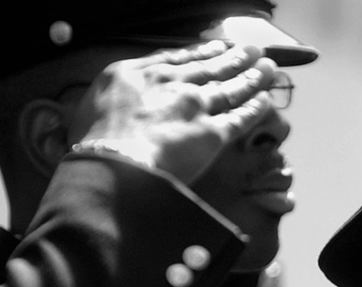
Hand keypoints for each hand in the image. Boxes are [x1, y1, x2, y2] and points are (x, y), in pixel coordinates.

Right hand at [67, 41, 278, 183]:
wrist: (114, 164)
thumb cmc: (93, 143)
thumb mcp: (93, 105)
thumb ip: (117, 97)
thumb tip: (122, 102)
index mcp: (137, 73)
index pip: (176, 59)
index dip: (200, 53)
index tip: (216, 48)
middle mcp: (170, 84)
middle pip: (209, 68)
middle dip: (234, 58)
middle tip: (252, 51)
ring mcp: (193, 106)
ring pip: (229, 88)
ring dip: (252, 77)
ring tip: (268, 68)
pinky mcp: (212, 132)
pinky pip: (239, 118)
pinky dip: (255, 108)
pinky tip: (266, 99)